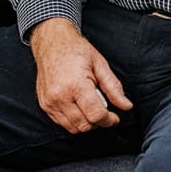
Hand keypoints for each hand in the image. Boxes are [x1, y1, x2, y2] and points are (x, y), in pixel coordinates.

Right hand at [29, 18, 132, 132]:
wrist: (51, 43)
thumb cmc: (76, 50)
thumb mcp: (100, 64)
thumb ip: (114, 88)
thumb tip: (126, 106)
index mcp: (76, 85)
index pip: (95, 115)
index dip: (109, 120)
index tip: (115, 117)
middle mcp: (60, 96)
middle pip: (85, 125)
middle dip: (99, 122)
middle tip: (104, 110)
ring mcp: (49, 102)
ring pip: (73, 128)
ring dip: (86, 123)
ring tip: (91, 106)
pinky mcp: (44, 105)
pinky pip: (62, 123)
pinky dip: (74, 120)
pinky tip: (79, 107)